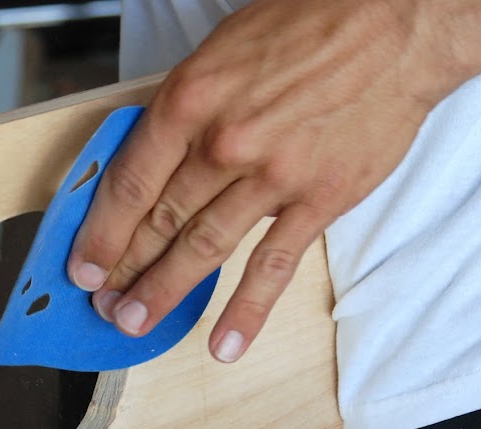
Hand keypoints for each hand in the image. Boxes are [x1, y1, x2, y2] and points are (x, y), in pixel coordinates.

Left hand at [67, 0, 459, 362]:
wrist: (396, 24)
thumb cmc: (305, 26)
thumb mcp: (218, 54)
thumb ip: (180, 113)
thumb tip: (145, 165)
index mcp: (190, 101)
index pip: (129, 184)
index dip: (100, 233)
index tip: (84, 266)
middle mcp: (224, 144)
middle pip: (159, 223)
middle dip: (124, 271)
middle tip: (104, 305)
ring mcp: (272, 176)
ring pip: (203, 249)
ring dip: (163, 292)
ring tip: (135, 323)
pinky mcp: (319, 199)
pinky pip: (274, 266)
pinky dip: (247, 310)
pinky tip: (225, 344)